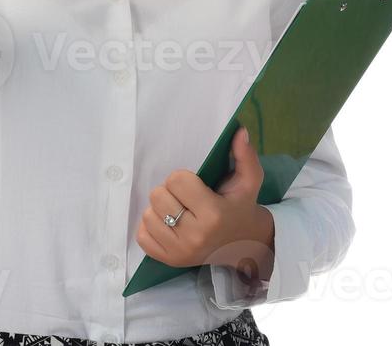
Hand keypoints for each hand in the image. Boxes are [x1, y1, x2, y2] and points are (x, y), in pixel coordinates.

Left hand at [135, 126, 275, 283]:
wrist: (243, 245)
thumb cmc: (241, 208)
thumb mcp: (249, 181)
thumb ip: (245, 155)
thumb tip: (239, 131)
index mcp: (213, 214)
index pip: (177, 180)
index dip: (185, 178)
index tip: (197, 186)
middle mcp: (195, 236)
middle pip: (158, 195)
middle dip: (171, 192)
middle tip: (187, 199)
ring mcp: (179, 251)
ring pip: (147, 214)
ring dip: (160, 209)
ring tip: (179, 211)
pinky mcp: (168, 260)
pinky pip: (142, 235)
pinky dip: (152, 226)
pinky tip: (169, 225)